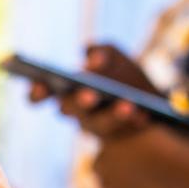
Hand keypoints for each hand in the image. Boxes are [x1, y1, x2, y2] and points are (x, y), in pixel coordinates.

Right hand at [28, 43, 157, 140]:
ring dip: (113, 116)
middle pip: (71, 109)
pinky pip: (125, 131)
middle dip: (80, 102)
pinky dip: (134, 122)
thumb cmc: (121, 74)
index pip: (40, 95)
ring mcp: (97, 127)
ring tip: (128, 106)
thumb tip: (93, 61)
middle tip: (89, 96)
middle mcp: (76, 112)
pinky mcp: (121, 136)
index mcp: (64, 92)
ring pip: (99, 124)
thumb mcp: (114, 56)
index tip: (40, 86)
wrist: (151, 100)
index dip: (37, 92)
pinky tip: (144, 115)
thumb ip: (103, 51)